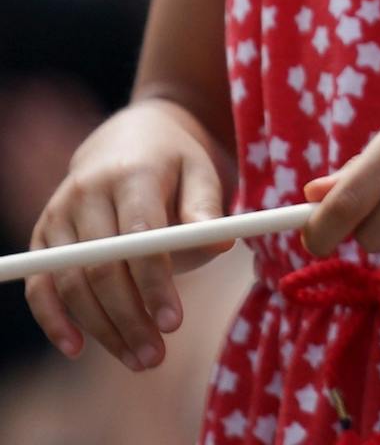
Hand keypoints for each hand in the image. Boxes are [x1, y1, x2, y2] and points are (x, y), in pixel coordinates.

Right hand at [25, 100, 233, 369]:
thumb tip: (221, 245)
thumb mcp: (201, 172)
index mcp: (131, 175)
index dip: (154, 284)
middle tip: (156, 356)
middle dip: (128, 318)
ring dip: (101, 328)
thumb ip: (206, 210)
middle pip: (102, 268)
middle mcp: (86, 195)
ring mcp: (58, 215)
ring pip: (71, 283)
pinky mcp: (42, 236)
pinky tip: (77, 348)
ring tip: (138, 359)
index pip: (139, 237)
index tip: (175, 323)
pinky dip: (53, 319)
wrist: (128, 139)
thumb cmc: (175, 163)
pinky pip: (39, 285)